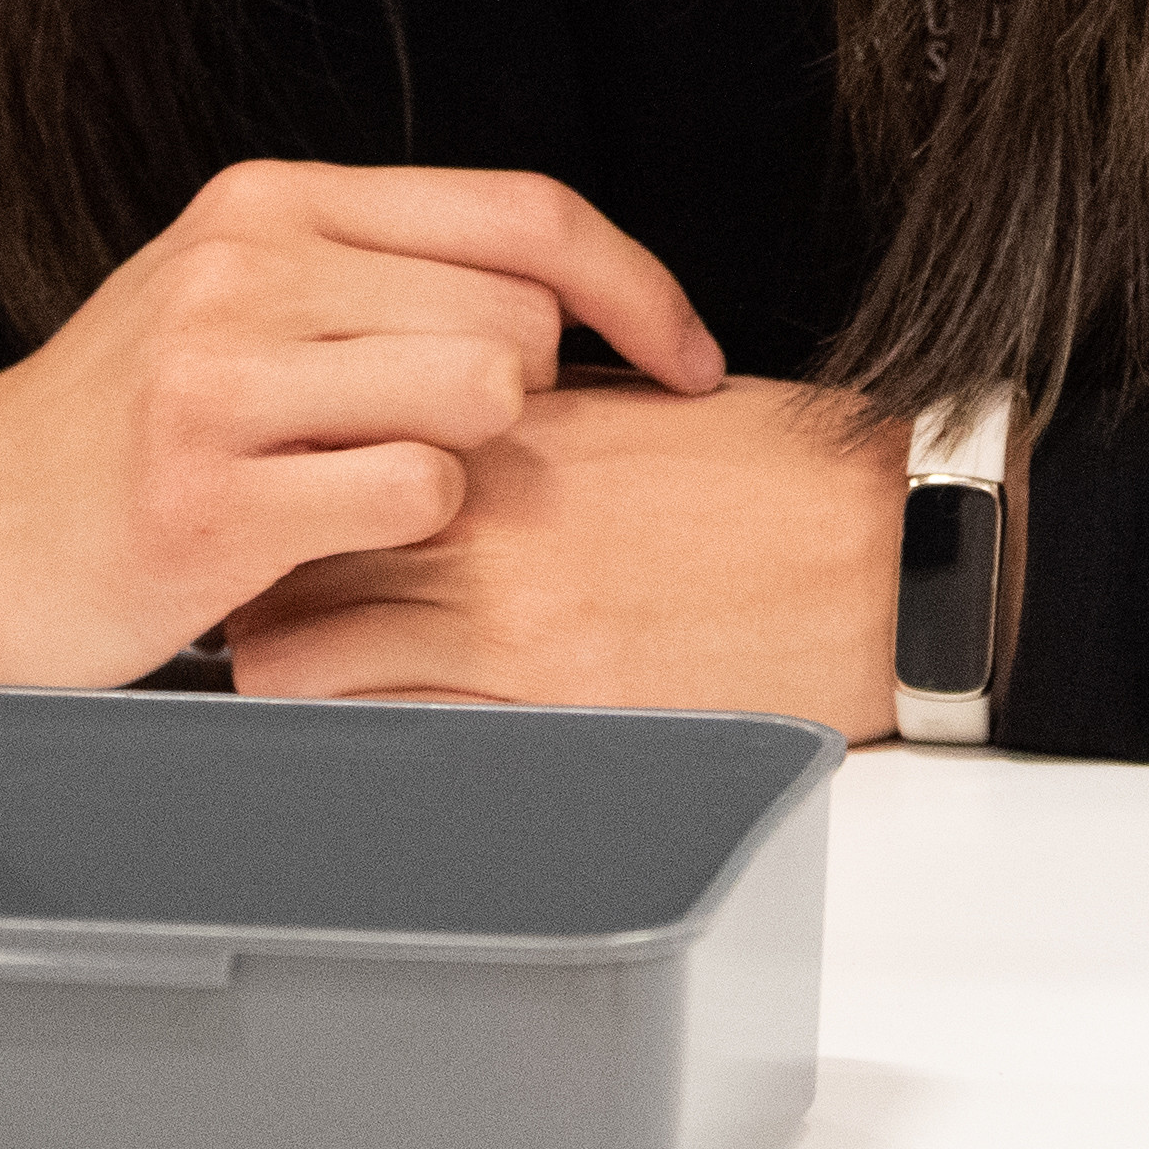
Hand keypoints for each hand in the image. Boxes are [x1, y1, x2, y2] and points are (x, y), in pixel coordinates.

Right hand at [0, 164, 727, 688]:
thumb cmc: (131, 421)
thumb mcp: (242, 295)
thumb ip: (385, 270)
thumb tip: (571, 294)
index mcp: (274, 200)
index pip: (523, 211)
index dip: (637, 287)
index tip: (688, 357)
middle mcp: (247, 267)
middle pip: (518, 314)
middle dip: (525, 400)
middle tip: (443, 446)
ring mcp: (221, 379)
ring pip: (481, 395)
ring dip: (469, 465)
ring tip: (379, 486)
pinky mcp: (211, 498)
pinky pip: (417, 496)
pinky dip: (411, 531)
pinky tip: (341, 537)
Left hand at [213, 375, 902, 727]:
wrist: (893, 550)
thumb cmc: (788, 478)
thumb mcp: (630, 413)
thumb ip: (512, 427)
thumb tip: (433, 445)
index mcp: (504, 414)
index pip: (324, 433)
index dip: (286, 480)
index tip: (279, 508)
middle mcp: (479, 497)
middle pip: (277, 534)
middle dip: (255, 573)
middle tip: (259, 603)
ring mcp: (501, 601)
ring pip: (288, 640)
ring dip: (284, 659)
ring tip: (305, 681)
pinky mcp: (540, 693)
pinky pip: (377, 721)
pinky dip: (355, 730)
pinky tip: (380, 735)